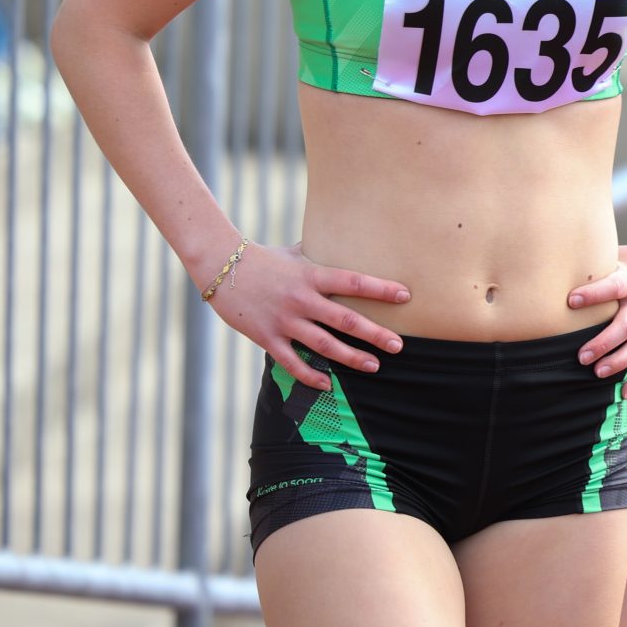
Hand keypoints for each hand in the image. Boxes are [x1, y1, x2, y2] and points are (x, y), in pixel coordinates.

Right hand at [205, 241, 411, 392]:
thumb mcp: (293, 251)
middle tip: (398, 346)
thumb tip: (338, 240)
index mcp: (311, 274)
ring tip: (374, 366)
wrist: (220, 266)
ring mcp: (284, 320)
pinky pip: (293, 362)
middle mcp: (301, 299)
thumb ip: (317, 252)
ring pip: (324, 345)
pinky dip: (311, 376)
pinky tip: (328, 386)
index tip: (406, 296)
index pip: (354, 281)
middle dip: (375, 334)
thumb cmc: (261, 257)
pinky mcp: (267, 337)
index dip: (381, 289)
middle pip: (346, 319)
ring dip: (351, 358)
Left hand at [566, 240, 626, 398]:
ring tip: (597, 372)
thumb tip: (564, 265)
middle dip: (603, 343)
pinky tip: (624, 392)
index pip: (614, 286)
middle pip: (625, 326)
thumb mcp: (626, 255)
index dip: (594, 294)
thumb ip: (601, 263)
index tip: (571, 301)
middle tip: (581, 356)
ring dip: (618, 362)